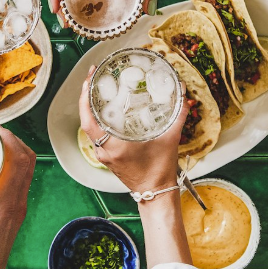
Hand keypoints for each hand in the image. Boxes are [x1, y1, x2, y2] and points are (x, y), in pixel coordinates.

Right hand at [0, 124, 35, 268]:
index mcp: (5, 202)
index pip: (19, 159)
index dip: (8, 137)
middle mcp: (17, 202)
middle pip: (26, 160)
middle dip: (10, 139)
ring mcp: (18, 208)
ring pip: (25, 171)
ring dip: (12, 152)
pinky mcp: (13, 213)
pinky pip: (18, 181)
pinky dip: (9, 166)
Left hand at [77, 66, 187, 191]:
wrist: (156, 192)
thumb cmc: (160, 170)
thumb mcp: (171, 138)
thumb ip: (178, 113)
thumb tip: (182, 91)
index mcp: (115, 146)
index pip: (89, 120)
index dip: (85, 98)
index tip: (88, 79)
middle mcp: (104, 150)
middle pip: (87, 120)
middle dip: (87, 96)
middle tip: (93, 76)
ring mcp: (104, 154)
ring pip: (91, 127)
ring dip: (91, 107)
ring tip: (98, 88)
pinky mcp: (107, 157)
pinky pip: (97, 134)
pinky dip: (98, 119)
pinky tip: (105, 109)